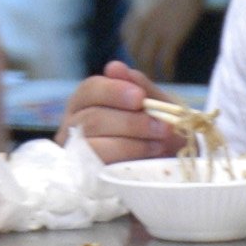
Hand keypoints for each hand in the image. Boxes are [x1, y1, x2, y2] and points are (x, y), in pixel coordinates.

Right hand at [59, 59, 174, 161]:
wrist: (171, 169)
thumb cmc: (157, 133)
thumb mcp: (155, 108)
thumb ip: (140, 88)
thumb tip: (115, 68)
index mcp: (87, 102)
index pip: (90, 90)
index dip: (113, 91)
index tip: (140, 98)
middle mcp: (74, 126)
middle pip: (92, 119)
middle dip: (131, 123)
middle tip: (163, 128)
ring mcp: (75, 154)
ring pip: (94, 146)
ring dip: (131, 145)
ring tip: (160, 145)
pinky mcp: (84, 178)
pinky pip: (97, 170)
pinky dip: (123, 164)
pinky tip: (147, 161)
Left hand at [124, 0, 206, 81]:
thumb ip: (145, 9)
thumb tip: (146, 19)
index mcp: (135, 10)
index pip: (126, 36)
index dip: (131, 48)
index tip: (138, 55)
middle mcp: (141, 22)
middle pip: (134, 50)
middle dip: (139, 63)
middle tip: (147, 73)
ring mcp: (156, 30)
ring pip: (147, 59)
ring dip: (151, 72)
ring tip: (157, 80)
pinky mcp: (172, 37)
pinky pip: (165, 60)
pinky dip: (167, 70)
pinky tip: (170, 76)